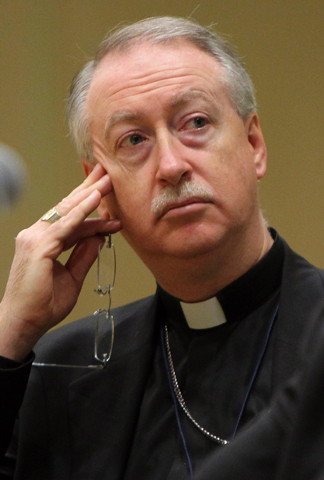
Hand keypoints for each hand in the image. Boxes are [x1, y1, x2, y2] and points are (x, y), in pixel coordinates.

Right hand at [0, 164, 121, 361]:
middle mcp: (36, 234)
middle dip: (90, 189)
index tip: (112, 206)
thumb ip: (84, 255)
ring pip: (68, 211)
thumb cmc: (43, 304)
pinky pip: (66, 225)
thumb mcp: (72, 277)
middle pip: (68, 207)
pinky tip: (96, 198)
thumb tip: (100, 238)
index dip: (92, 212)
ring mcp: (35, 237)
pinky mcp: (39, 245)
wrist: (24, 324)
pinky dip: (82, 211)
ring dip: (90, 194)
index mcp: (43, 241)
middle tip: (107, 173)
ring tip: (108, 179)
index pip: (71, 220)